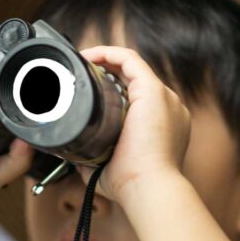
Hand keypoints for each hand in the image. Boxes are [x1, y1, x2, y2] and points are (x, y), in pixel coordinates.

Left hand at [74, 45, 191, 201]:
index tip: (88, 90)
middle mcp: (167, 107)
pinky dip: (108, 53)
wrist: (148, 187)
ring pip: (131, 65)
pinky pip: (129, 59)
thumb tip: (72, 154)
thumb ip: (93, 157)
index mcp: (161, 125)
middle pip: (133, 79)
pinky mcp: (153, 90)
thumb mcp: (109, 167)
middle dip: (105, 71)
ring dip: (104, 58)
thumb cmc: (132, 183)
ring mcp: (163, 97)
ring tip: (81, 61)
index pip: (136, 97)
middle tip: (79, 75)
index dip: (112, 89)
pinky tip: (89, 56)